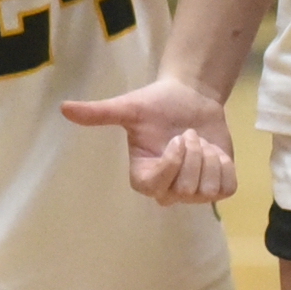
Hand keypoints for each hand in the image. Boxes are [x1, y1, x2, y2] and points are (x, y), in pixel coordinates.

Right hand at [61, 74, 237, 204]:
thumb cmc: (156, 103)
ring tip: (199, 139)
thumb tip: (63, 108)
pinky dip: (225, 165)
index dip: (170, 166)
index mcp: (144, 175)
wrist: (191, 97)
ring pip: (207, 190)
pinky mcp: (219, 186)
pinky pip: (227, 188)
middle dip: (192, 155)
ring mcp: (195, 192)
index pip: (155, 188)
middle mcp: (168, 189)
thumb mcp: (128, 108)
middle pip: (185, 189)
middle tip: (186, 133)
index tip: (176, 140)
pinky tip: (216, 151)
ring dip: (209, 157)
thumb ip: (99, 114)